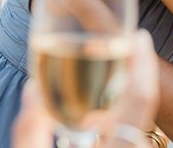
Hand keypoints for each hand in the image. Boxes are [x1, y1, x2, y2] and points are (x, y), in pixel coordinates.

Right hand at [12, 30, 158, 147]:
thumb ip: (29, 134)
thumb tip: (32, 90)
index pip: (138, 102)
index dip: (143, 66)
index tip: (140, 37)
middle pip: (140, 108)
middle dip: (133, 73)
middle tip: (124, 45)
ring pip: (135, 123)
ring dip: (124, 96)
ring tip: (107, 73)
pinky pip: (127, 135)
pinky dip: (116, 118)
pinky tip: (97, 114)